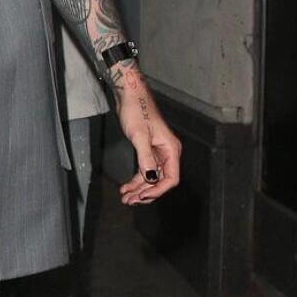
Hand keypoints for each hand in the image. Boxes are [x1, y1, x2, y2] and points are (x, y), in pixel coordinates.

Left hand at [113, 66, 181, 204]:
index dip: (157, 190)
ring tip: (125, 198)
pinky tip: (126, 187)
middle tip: (130, 201)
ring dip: (139, 188)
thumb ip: (146, 159)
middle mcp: (167, 152)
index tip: (142, 196)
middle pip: (160, 180)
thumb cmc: (137, 111)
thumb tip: (151, 178)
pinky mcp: (148, 150)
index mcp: (171, 149)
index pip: (171, 178)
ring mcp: (157, 152)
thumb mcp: (140, 136)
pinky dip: (136, 179)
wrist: (130, 95)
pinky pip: (145, 169)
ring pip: (151, 177)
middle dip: (145, 192)